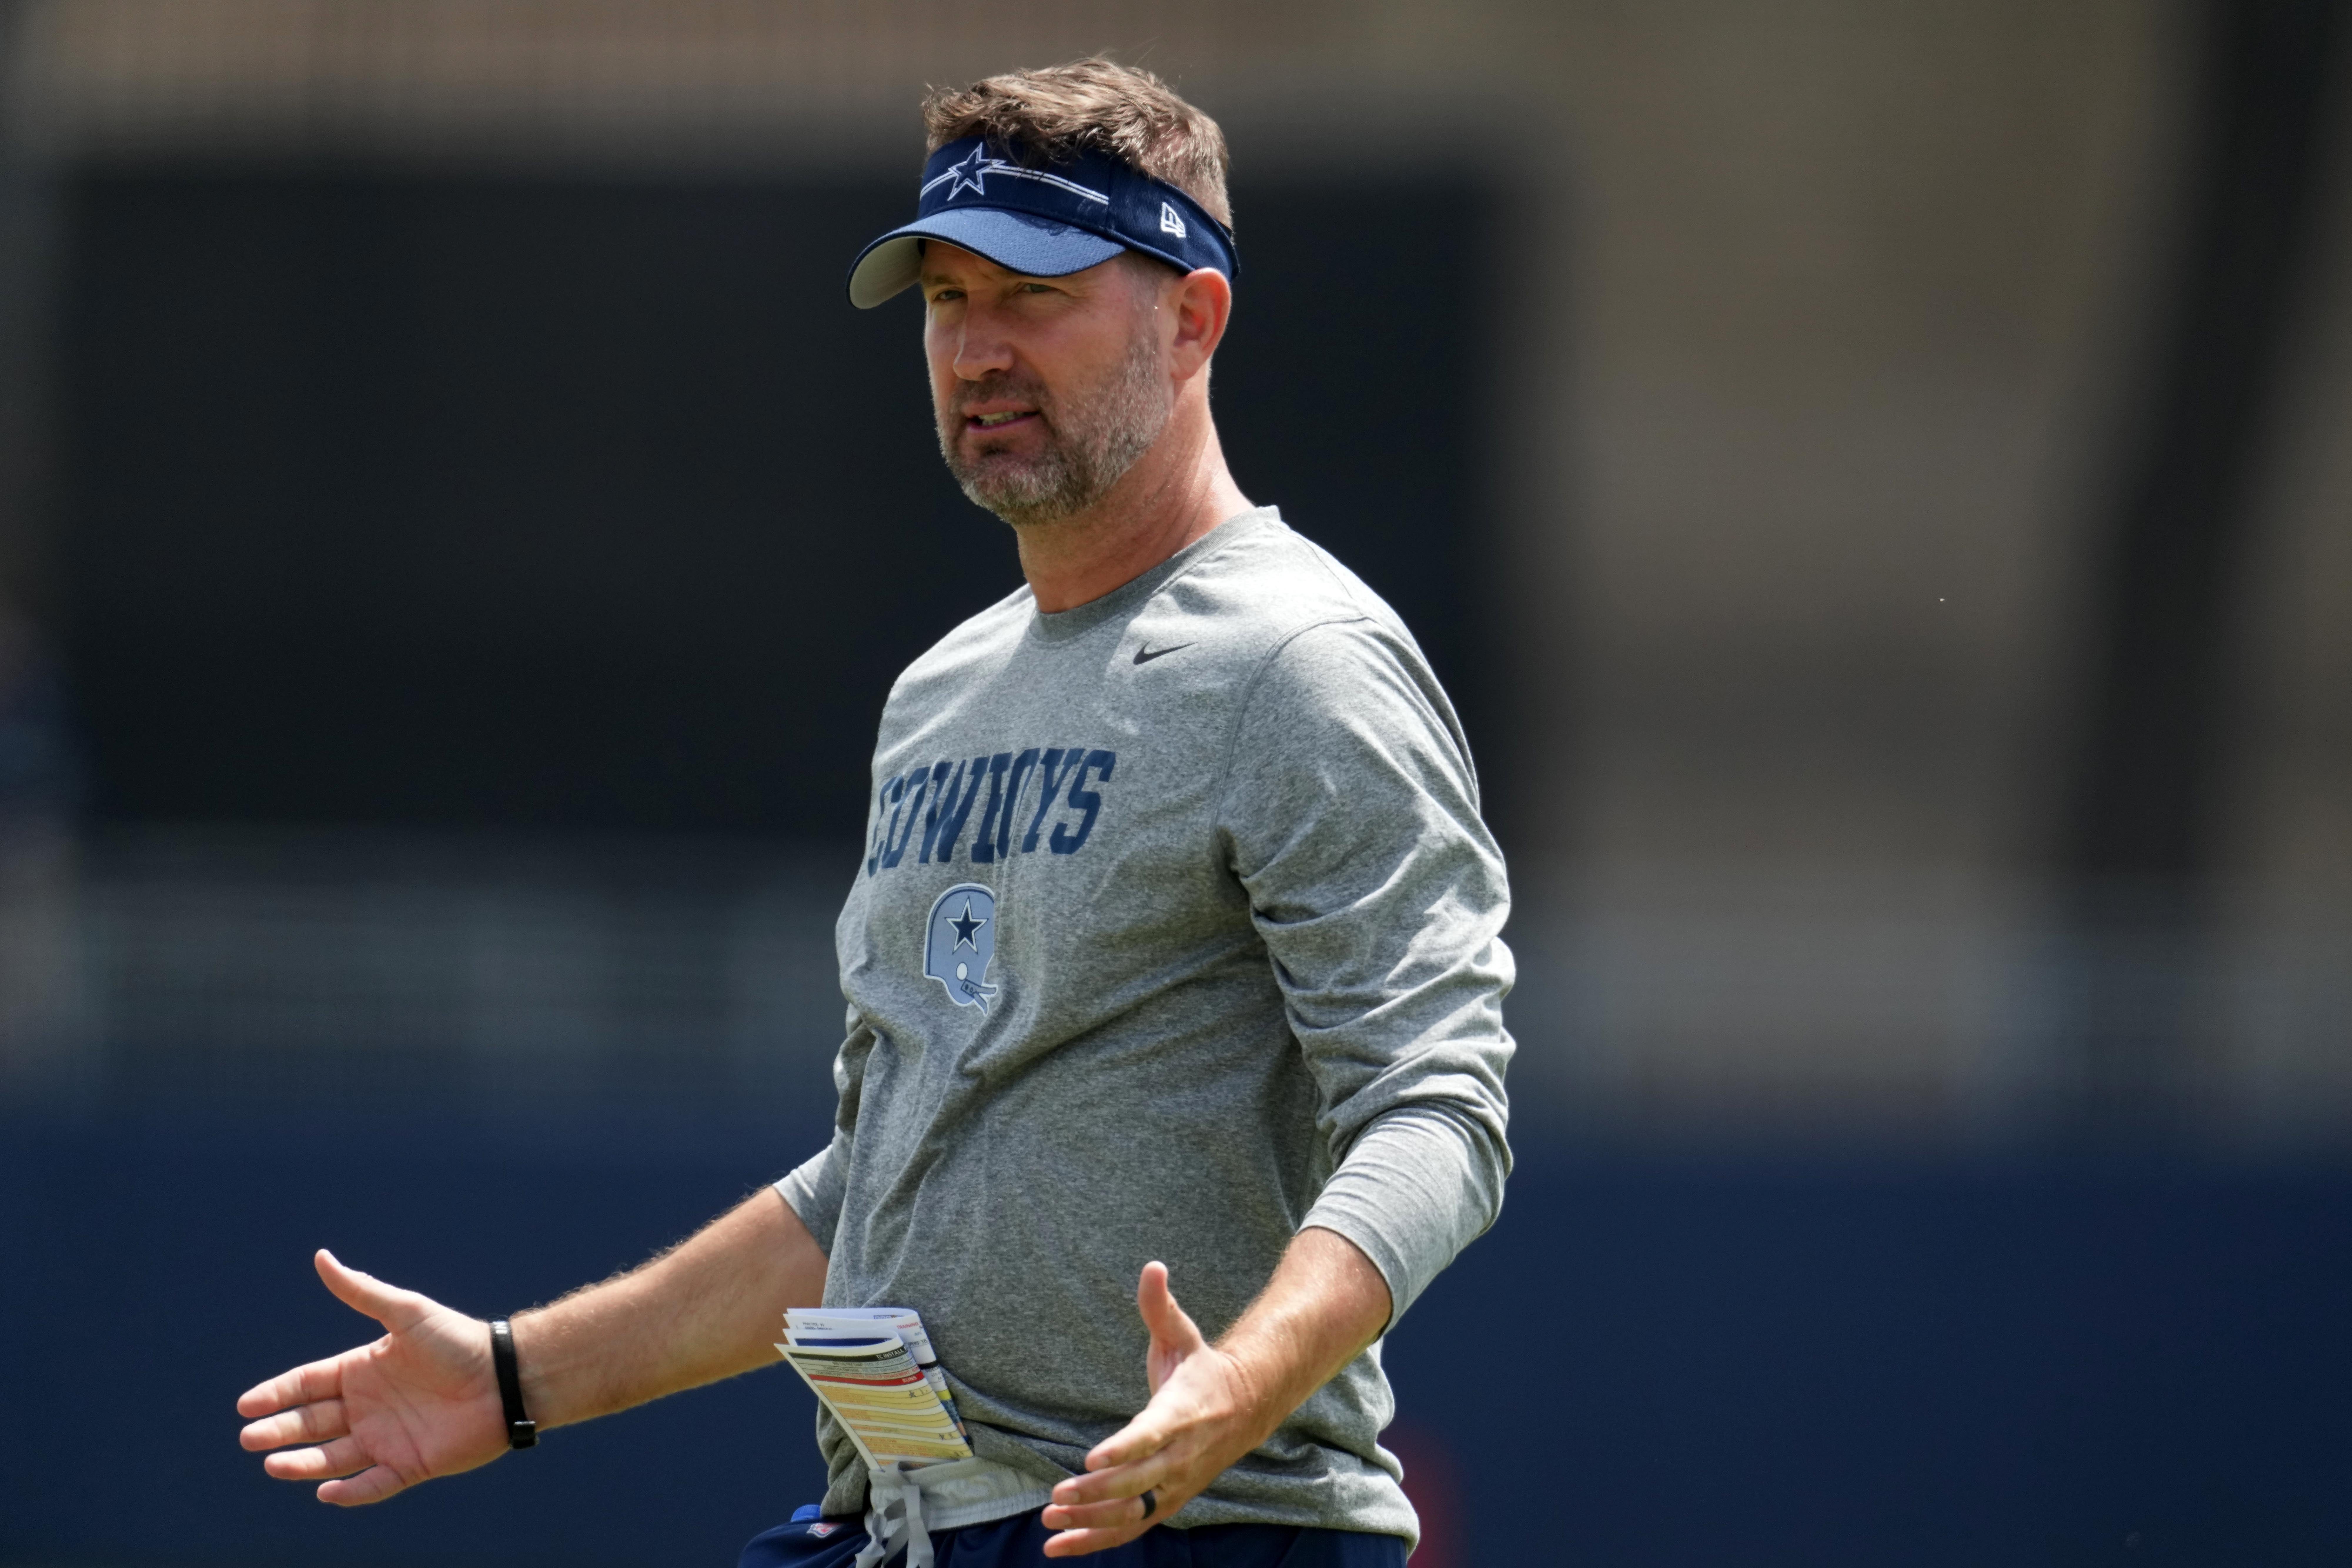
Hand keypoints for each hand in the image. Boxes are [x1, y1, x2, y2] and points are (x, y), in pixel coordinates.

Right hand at [236, 1249, 507, 1504]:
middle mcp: (368, 1406)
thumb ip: (361, 1290)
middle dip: (280, 1430)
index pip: (307, 1384)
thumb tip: (322, 1257)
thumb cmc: (457, 1340)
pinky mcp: (410, 1464)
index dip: (276, 1394)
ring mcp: (387, 1437)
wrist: (506, 1375)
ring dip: (302, 1463)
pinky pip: (373, 1485)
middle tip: (250, 1438)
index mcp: (362, 1370)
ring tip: (273, 1464)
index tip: (246, 1405)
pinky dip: (349, 1492)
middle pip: (312, 1422)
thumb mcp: (406, 1312)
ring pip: (333, 1457)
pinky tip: (326, 1492)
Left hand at [1039, 1262, 1270, 1557]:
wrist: (1248, 1407)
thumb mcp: (1183, 1335)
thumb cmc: (1202, 1370)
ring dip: (1091, 1523)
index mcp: (1182, 1412)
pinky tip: (1060, 1546)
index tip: (1091, 1459)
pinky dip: (1097, 1541)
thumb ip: (1160, 1307)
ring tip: (1050, 1524)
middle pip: (1137, 1481)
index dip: (1122, 1449)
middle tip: (1057, 1494)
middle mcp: (1180, 1455)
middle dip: (1096, 1492)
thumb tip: (1152, 1266)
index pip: (1150, 1435)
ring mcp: (1176, 1483)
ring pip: (1134, 1512)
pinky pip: (1133, 1527)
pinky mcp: (1169, 1502)